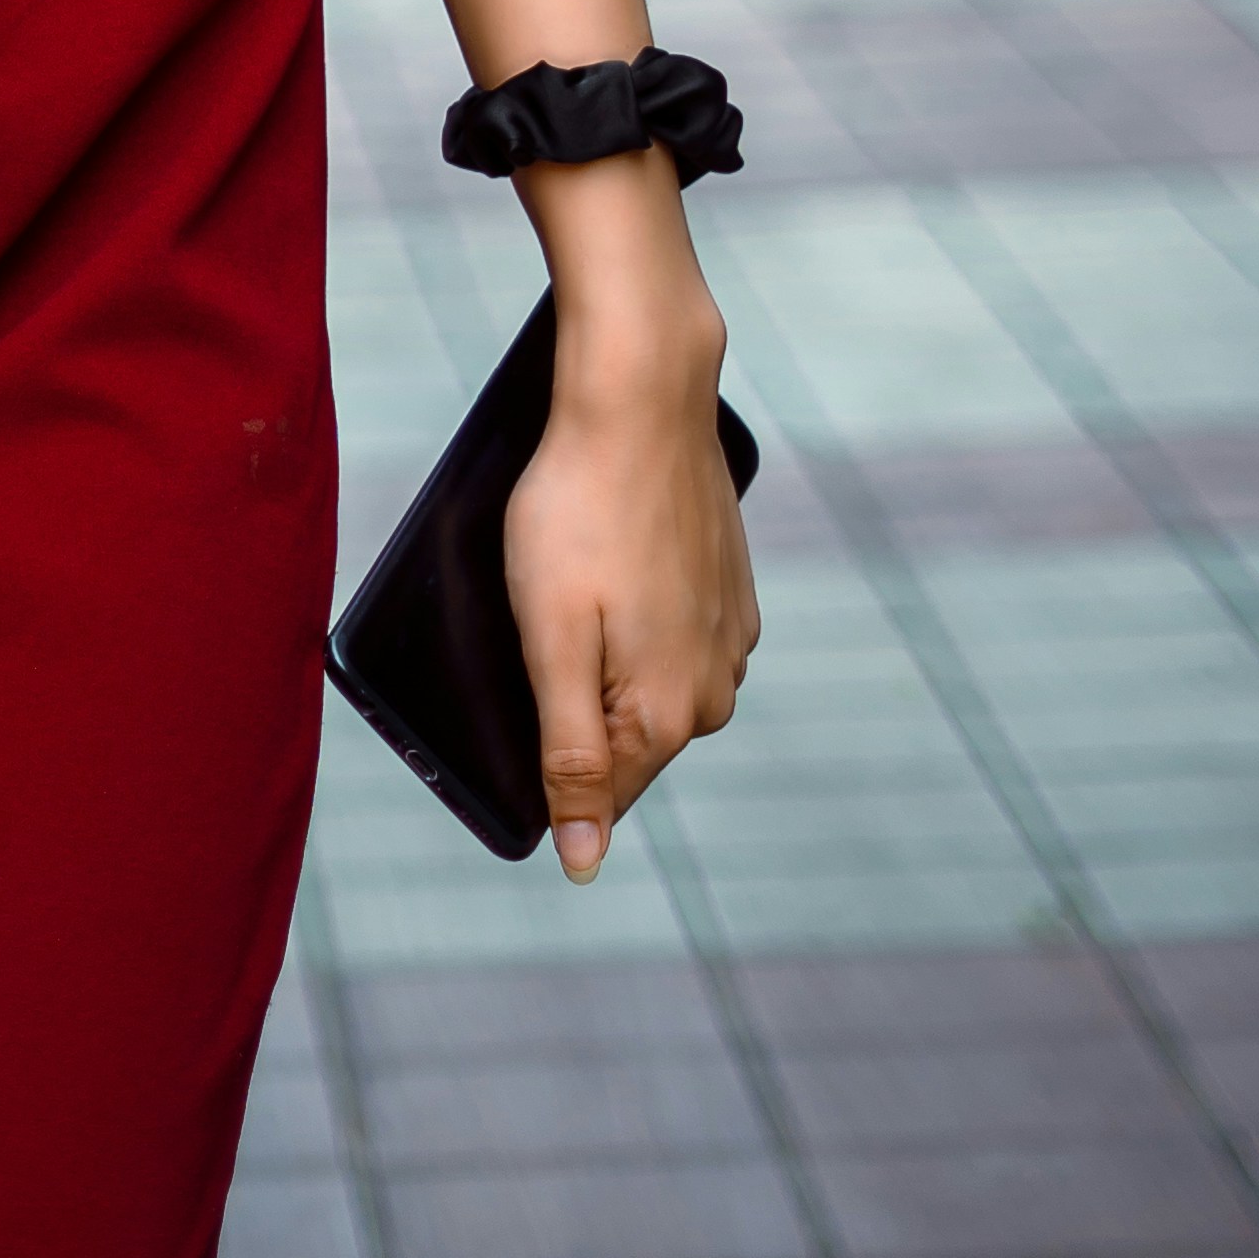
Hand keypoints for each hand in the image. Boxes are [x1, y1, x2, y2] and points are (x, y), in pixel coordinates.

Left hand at [503, 317, 759, 882]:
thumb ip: (570, 757)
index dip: (547, 752)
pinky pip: (670, 630)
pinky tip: (611, 555)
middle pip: (622, 735)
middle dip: (574, 693)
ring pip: (646, 680)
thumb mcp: (551, 640)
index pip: (599, 791)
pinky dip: (634, 607)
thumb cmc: (578, 512)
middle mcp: (716, 689)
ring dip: (604, 647)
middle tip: (544, 611)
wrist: (642, 397)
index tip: (525, 674)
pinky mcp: (733, 588)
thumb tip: (584, 859)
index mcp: (669, 717)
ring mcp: (732, 637)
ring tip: (576, 573)